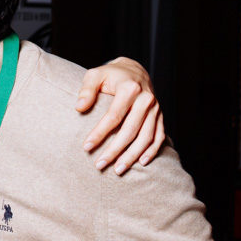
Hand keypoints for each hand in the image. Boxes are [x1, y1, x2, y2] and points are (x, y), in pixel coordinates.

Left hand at [76, 57, 164, 174]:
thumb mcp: (95, 75)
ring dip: (132, 155)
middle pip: (130, 130)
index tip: (86, 147)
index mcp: (129, 88)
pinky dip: (152, 151)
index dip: (99, 133)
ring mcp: (155, 108)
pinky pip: (159, 136)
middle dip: (114, 150)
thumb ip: (87, 90)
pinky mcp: (160, 116)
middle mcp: (146, 99)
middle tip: (100, 165)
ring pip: (146, 137)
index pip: (113, 116)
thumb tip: (79, 107)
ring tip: (118, 170)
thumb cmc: (111, 75)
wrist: (135, 71)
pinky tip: (141, 163)